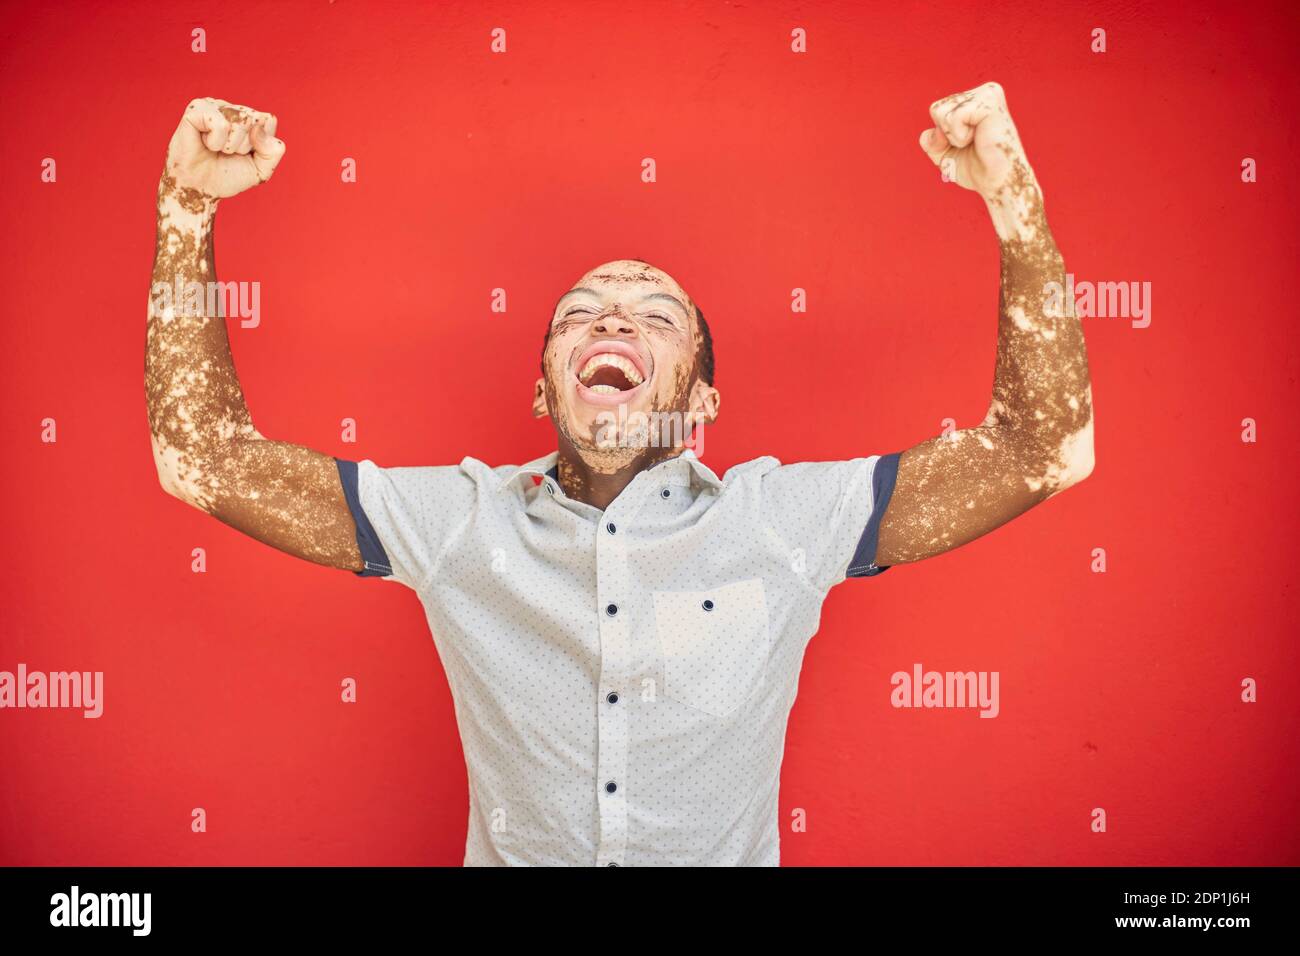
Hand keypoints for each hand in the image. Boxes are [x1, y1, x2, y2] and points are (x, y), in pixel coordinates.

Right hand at [162, 97, 285, 200]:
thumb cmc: (228, 176)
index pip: (269, 121)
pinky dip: (215, 142)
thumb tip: (258, 128)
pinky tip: (205, 143)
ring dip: (229, 145)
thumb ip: (273, 151)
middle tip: (227, 153)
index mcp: (249, 118)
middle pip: (255, 121)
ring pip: (239, 121)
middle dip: (244, 146)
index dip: (261, 145)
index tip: (245, 154)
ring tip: (215, 149)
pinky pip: (220, 124)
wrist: (199, 187)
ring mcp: (214, 106)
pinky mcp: (197, 109)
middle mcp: (232, 108)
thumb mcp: (261, 170)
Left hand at [919, 82, 1035, 198]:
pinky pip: (954, 117)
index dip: (943, 135)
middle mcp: (984, 92)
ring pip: (942, 112)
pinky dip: (960, 135)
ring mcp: (988, 94)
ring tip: (977, 140)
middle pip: (936, 109)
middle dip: (947, 135)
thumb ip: (930, 142)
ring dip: (954, 136)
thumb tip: (931, 132)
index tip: (966, 144)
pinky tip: (980, 138)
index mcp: (975, 99)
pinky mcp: (990, 102)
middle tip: (972, 144)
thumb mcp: (944, 155)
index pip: (936, 110)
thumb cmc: (976, 168)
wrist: (998, 182)